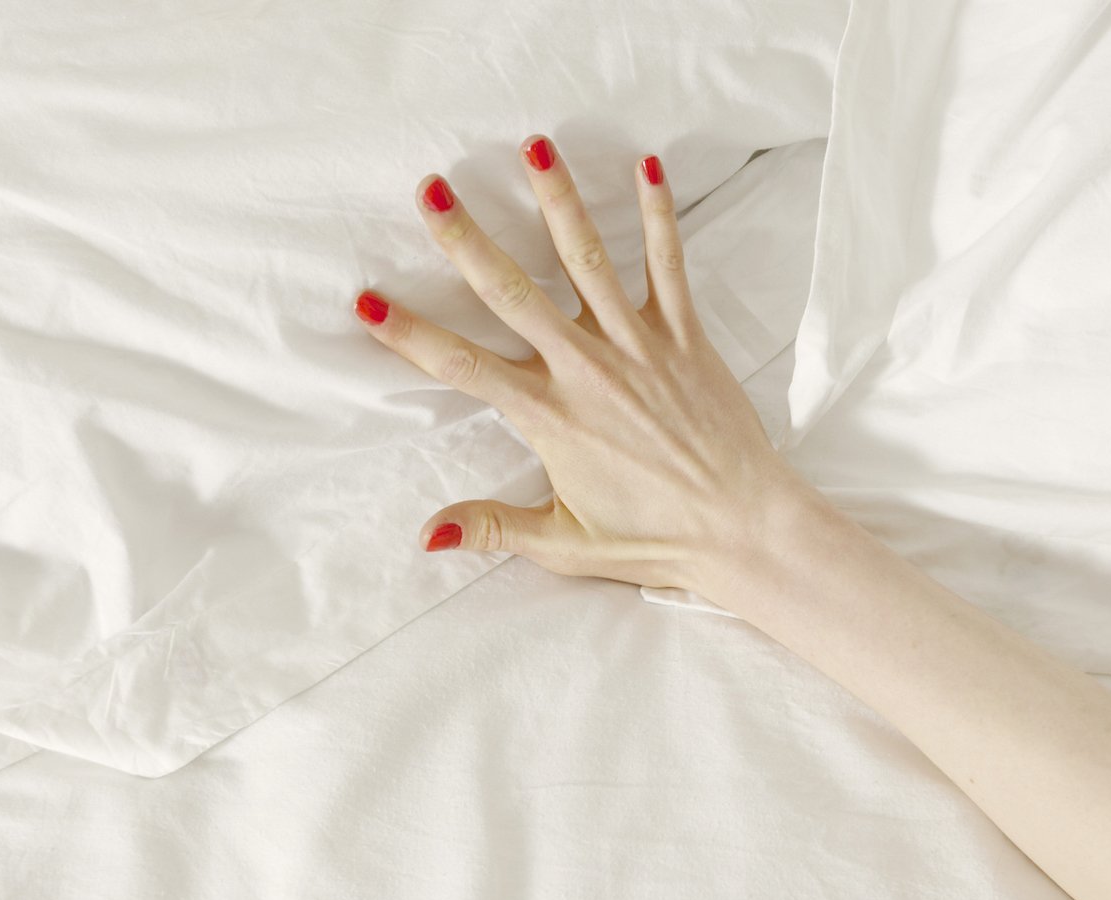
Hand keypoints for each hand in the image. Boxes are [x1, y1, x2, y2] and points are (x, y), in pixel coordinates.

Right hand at [352, 135, 812, 595]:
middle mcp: (587, 371)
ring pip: (588, 260)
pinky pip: (668, 264)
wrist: (744, 529)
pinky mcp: (685, 338)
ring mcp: (638, 347)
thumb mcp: (562, 543)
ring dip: (557, 199)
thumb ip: (491, 528)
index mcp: (550, 418)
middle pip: (513, 293)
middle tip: (431, 190)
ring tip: (533, 145)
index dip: (412, 336)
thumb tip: (425, 537)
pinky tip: (646, 165)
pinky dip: (658, 214)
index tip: (367, 303)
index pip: (465, 368)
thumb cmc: (654, 540)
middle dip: (467, 239)